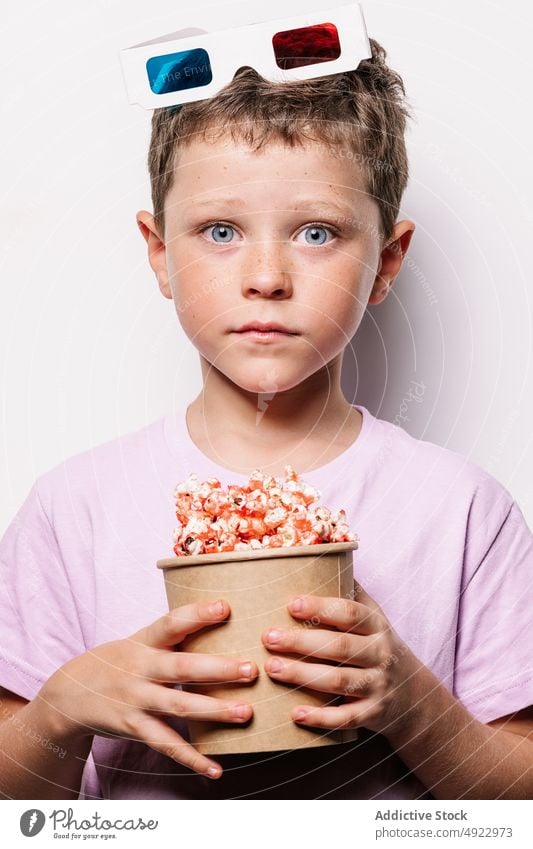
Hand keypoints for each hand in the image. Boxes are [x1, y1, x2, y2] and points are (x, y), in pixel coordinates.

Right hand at [39, 599, 257, 778]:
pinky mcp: (133, 728)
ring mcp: (136, 700)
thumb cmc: (118, 662)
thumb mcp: (139, 641)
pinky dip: (191, 758)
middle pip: (182, 667)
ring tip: (244, 713)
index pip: (171, 623)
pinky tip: (215, 768)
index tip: (225, 607)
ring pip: (178, 707)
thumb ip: (173, 635)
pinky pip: (165, 744)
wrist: (69, 694)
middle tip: (251, 669)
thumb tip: (222, 615)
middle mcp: (140, 669)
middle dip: (218, 669)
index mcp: (144, 642)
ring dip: (213, 712)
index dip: (197, 614)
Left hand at [261, 580, 415, 736]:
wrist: (412, 693)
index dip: (321, 608)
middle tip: (267, 637)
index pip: (349, 613)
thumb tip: (320, 552)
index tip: (291, 604)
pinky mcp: (373, 714)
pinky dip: (321, 718)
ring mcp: (378, 685)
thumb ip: (349, 590)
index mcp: (376, 624)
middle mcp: (380, 653)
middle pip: (339, 646)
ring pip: (340, 681)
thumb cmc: (376, 645)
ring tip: (272, 668)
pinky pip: (346, 718)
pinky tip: (294, 714)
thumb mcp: (372, 616)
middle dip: (301, 642)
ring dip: (303, 675)